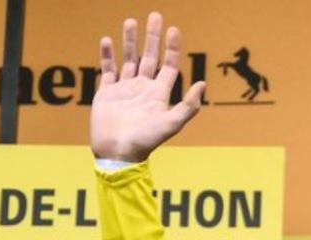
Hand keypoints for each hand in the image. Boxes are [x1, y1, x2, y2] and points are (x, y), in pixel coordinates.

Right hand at [91, 12, 206, 162]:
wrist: (118, 153)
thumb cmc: (145, 141)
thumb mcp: (171, 123)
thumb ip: (188, 105)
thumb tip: (203, 84)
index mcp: (158, 94)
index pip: (169, 65)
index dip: (172, 48)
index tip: (174, 29)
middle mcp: (143, 89)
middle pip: (150, 57)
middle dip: (153, 37)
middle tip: (155, 16)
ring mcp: (124, 90)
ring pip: (128, 59)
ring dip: (130, 41)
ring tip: (130, 21)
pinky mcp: (107, 94)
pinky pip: (107, 70)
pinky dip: (107, 55)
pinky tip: (107, 40)